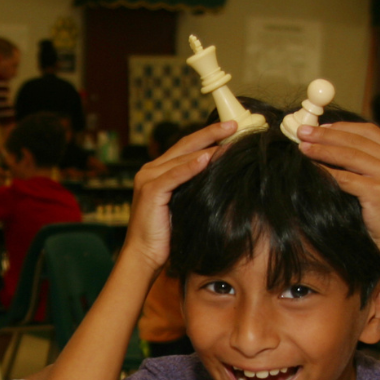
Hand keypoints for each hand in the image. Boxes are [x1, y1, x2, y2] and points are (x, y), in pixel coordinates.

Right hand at [125, 121, 236, 270]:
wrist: (144, 256)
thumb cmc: (166, 236)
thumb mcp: (184, 204)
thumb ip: (194, 186)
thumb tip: (221, 173)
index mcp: (157, 172)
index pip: (186, 147)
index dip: (209, 135)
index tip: (232, 129)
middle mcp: (150, 170)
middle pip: (185, 144)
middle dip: (211, 132)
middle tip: (234, 124)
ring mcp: (148, 179)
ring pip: (182, 157)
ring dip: (208, 148)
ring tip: (230, 142)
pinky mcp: (149, 191)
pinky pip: (174, 175)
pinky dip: (191, 166)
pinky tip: (208, 158)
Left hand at [297, 121, 379, 263]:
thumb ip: (372, 164)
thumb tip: (336, 150)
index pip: (369, 131)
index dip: (342, 127)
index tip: (320, 127)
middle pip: (356, 140)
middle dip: (326, 134)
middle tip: (303, 131)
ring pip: (348, 155)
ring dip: (322, 149)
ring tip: (302, 147)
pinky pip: (345, 178)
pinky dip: (326, 172)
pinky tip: (312, 169)